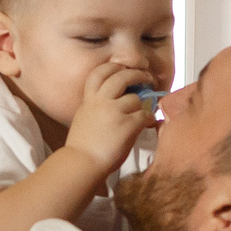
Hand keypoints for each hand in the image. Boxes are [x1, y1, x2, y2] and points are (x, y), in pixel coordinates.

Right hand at [62, 60, 158, 175]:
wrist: (82, 163)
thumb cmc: (81, 147)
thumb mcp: (84, 118)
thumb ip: (95, 107)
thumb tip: (112, 103)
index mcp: (89, 100)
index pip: (99, 73)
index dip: (112, 66)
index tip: (122, 68)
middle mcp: (101, 101)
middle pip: (121, 76)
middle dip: (136, 74)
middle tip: (146, 78)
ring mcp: (115, 112)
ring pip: (136, 98)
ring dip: (143, 105)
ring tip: (145, 111)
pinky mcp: (128, 125)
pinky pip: (145, 115)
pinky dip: (149, 119)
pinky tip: (149, 123)